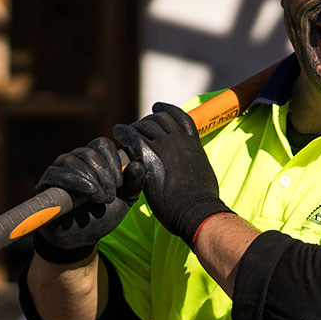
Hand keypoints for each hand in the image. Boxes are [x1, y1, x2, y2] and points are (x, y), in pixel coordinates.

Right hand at [33, 137, 145, 262]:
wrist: (80, 238)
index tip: (120, 184)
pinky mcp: (46, 181)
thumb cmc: (102, 215)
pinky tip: (89, 194)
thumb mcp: (125, 200)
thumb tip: (137, 164)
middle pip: (90, 152)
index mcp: (95, 158)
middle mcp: (76, 158)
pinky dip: (77, 182)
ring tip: (100, 200)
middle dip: (105, 175)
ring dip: (92, 181)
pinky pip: (58, 173)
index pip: (103, 144)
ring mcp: (59, 168)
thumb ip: (135, 183)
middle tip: (110, 197)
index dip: (114, 162)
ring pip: (75, 161)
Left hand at [113, 102, 232, 247]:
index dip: (167, 110)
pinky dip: (123, 132)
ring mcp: (165, 147)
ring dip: (135, 127)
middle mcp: (180, 140)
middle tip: (138, 127)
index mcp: (194, 143)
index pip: (180, 117)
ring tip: (125, 131)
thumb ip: (195, 163)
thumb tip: (196, 166)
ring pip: (145, 125)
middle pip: (160, 119)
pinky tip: (118, 132)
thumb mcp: (202, 173)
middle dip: (148, 121)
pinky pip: (132, 136)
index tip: (157, 109)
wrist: (196, 210)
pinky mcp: (149, 156)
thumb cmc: (202, 200)